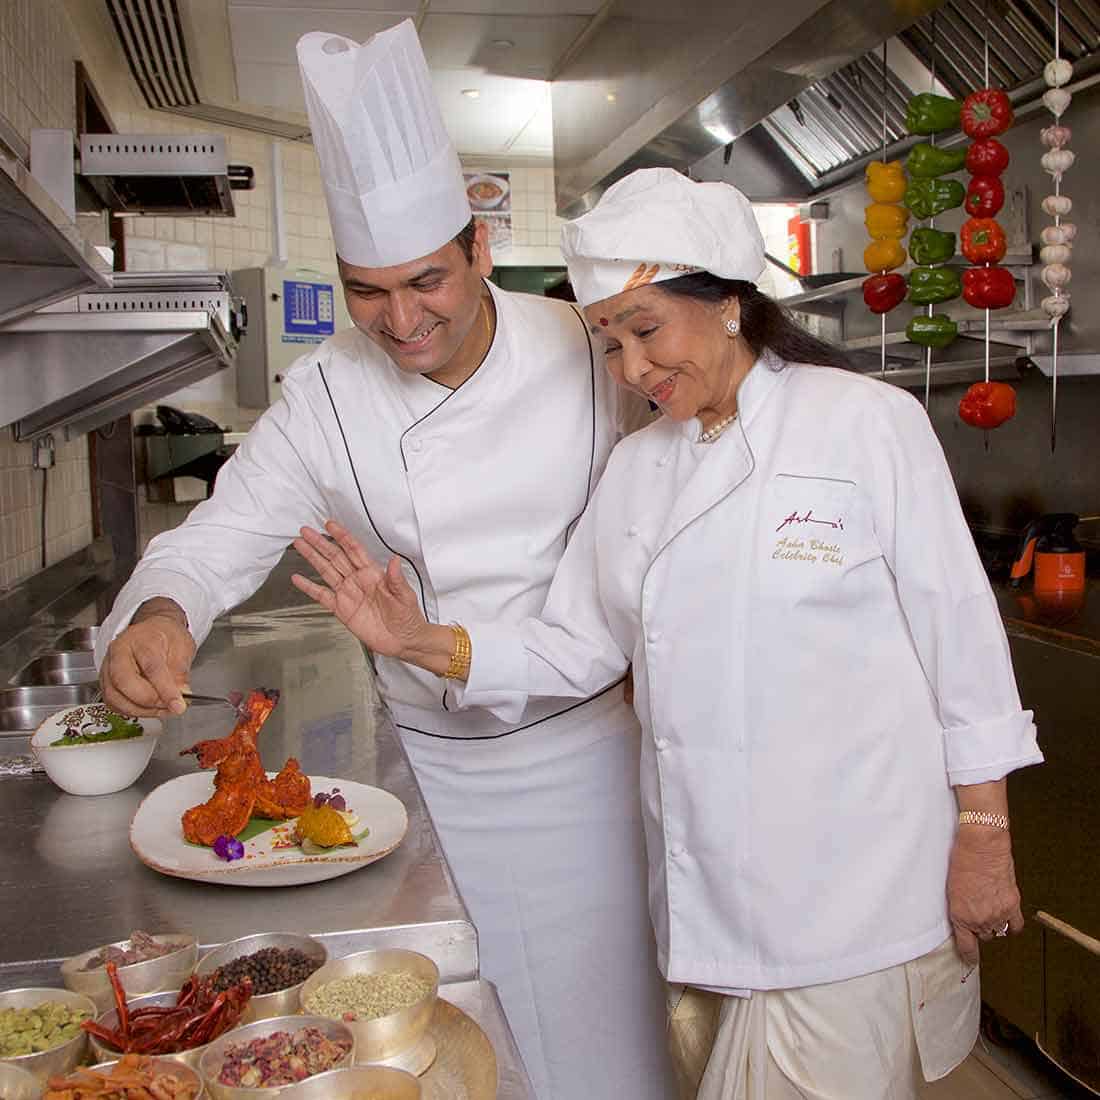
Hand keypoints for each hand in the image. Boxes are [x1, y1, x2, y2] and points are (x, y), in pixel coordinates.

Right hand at [99, 602, 195, 716]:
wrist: (153, 630)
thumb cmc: (166, 636)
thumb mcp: (182, 647)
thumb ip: (181, 672)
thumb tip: (181, 694)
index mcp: (140, 639)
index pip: (151, 667)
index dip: (165, 690)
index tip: (178, 705)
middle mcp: (118, 652)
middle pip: (124, 682)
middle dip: (149, 701)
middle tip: (170, 707)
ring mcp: (108, 667)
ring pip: (115, 696)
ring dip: (141, 710)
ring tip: (162, 709)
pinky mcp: (106, 682)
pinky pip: (113, 703)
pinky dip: (132, 711)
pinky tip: (149, 709)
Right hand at [292, 521, 430, 658]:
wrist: (403, 641)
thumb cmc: (407, 617)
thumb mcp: (405, 596)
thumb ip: (396, 579)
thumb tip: (395, 560)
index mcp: (373, 574)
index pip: (354, 550)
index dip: (342, 536)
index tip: (330, 525)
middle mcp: (357, 580)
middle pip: (335, 557)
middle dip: (320, 543)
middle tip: (306, 531)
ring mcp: (348, 594)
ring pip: (326, 571)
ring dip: (312, 558)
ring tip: (299, 545)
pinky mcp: (341, 609)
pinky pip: (322, 596)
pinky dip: (309, 587)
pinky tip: (298, 579)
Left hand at [946, 826, 1024, 967]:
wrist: (980, 844)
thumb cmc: (961, 861)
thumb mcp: (950, 888)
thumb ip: (958, 908)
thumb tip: (964, 921)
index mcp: (960, 916)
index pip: (967, 948)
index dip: (968, 955)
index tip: (969, 959)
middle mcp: (979, 919)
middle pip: (983, 937)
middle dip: (980, 928)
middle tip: (977, 912)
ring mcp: (997, 913)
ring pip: (998, 931)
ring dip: (994, 924)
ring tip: (988, 907)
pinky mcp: (1012, 905)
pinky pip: (1015, 926)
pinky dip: (1011, 924)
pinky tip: (1006, 917)